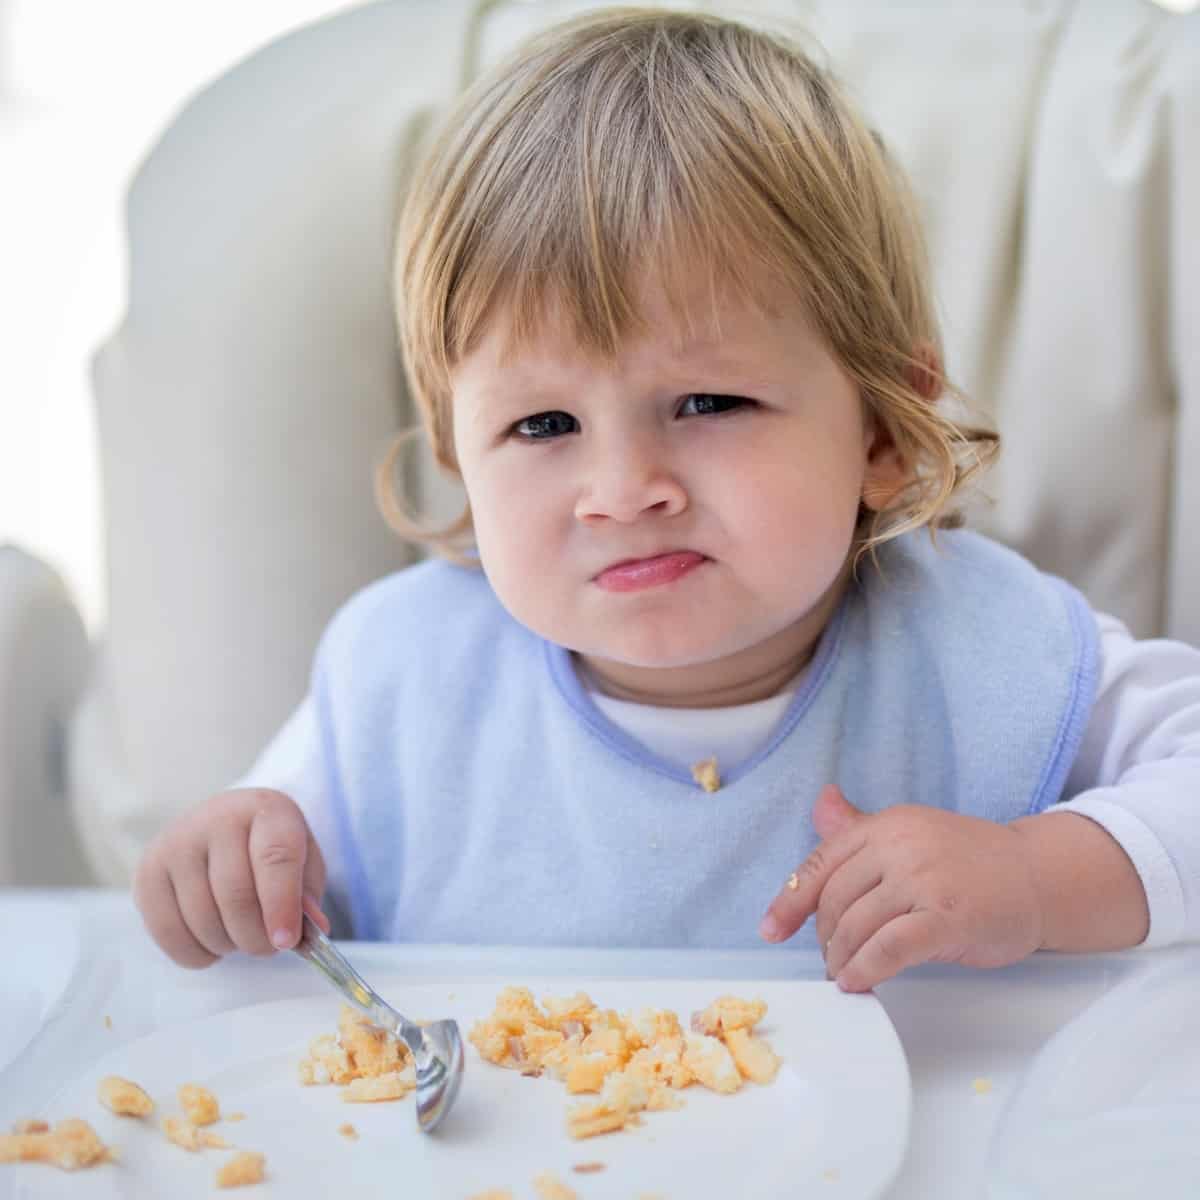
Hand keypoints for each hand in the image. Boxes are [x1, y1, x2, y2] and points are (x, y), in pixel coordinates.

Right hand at [134, 789, 329, 967]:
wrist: (224, 826)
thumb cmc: (270, 851)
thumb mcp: (303, 864)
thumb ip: (307, 897)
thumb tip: (312, 930)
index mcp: (266, 809)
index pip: (275, 856)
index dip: (281, 904)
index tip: (286, 941)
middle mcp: (217, 817)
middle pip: (235, 894)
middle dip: (256, 936)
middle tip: (268, 947)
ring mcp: (177, 841)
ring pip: (202, 917)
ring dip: (227, 945)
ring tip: (240, 937)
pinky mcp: (148, 870)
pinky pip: (168, 931)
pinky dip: (196, 953)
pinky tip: (212, 944)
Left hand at [759, 785, 1043, 990]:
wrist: (1039, 877)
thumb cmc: (971, 863)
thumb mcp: (912, 835)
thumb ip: (862, 830)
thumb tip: (822, 803)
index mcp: (886, 825)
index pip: (821, 863)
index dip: (790, 901)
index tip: (771, 930)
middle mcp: (900, 845)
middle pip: (835, 900)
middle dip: (824, 938)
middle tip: (830, 961)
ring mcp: (925, 879)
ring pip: (858, 925)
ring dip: (842, 959)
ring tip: (846, 976)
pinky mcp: (948, 917)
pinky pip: (890, 948)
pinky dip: (867, 969)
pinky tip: (861, 983)